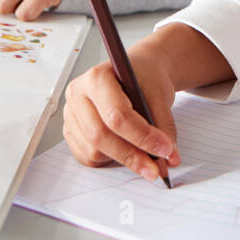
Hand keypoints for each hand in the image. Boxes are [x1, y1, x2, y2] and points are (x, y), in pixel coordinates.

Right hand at [62, 45, 180, 183]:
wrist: (137, 72)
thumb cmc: (145, 78)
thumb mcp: (160, 95)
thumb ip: (164, 127)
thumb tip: (169, 158)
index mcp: (97, 78)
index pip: (117, 114)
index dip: (142, 136)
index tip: (165, 149)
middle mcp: (78, 95)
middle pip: (100, 135)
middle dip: (132, 155)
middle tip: (156, 168)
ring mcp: (70, 114)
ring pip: (93, 150)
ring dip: (121, 158)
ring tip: (143, 155)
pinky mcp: (70, 131)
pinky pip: (86, 157)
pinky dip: (108, 160)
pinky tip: (124, 150)